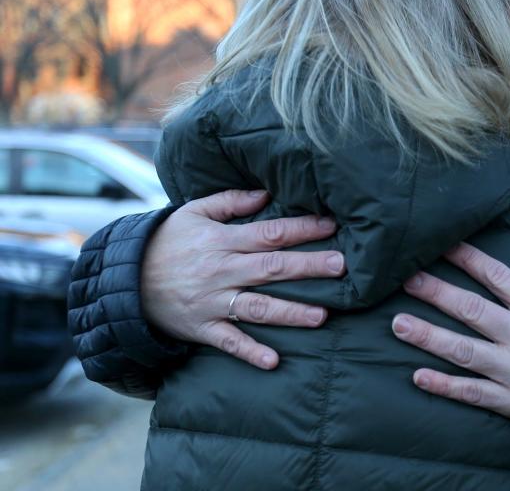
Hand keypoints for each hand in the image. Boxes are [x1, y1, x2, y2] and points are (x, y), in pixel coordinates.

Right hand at [142, 189, 345, 369]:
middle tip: (341, 267)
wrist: (123, 281)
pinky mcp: (203, 328)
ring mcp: (212, 302)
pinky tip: (273, 361)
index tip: (332, 226)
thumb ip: (230, 201)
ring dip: (290, 313)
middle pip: (272, 268)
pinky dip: (250, 352)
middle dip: (308, 267)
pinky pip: (229, 342)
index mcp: (223, 241)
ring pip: (257, 308)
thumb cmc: (166, 241)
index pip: (270, 233)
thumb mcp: (193, 212)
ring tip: (321, 316)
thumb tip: (266, 193)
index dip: (302, 229)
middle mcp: (222, 271)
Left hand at [391, 229, 509, 432]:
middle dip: (436, 292)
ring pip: (463, 352)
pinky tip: (417, 376)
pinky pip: (472, 393)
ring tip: (398, 323)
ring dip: (428, 336)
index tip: (442, 244)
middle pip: (471, 310)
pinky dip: (444, 386)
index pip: (497, 276)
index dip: (467, 257)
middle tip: (406, 279)